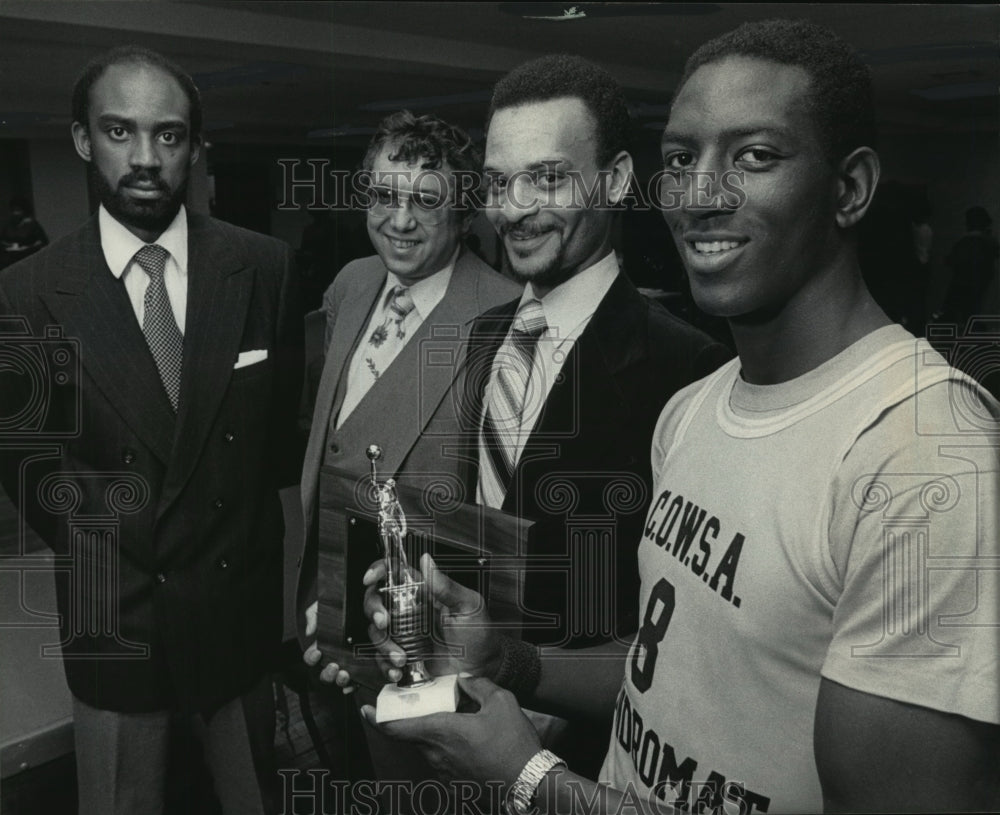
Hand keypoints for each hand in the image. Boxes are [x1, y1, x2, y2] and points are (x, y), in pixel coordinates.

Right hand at [302, 600, 354, 692]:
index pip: (311, 657)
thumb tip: (310, 631)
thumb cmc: (340, 609)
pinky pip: (357, 681)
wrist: (361, 606)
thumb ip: (314, 615)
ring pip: (340, 679)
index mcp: (322, 647)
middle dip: (327, 674)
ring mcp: (347, 664)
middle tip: (333, 666)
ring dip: (340, 680)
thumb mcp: (324, 608)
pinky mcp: (361, 667)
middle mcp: (333, 658)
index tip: (317, 653)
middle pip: (325, 674)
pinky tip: (357, 683)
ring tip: (345, 673)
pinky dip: (355, 685)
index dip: (311, 658)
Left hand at [362, 675, 540, 782]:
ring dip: (440, 733)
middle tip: (437, 704)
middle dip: (421, 717)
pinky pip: (444, 759)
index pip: (397, 728)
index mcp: (441, 732)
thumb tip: (465, 680)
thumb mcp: (501, 702)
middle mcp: (436, 755)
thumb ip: (478, 686)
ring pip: (431, 747)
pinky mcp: (456, 784)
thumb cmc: (514, 745)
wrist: (529, 786)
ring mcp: (445, 773)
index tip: (366, 709)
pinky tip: (475, 740)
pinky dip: (451, 747)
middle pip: (416, 734)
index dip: (377, 718)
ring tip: (466, 721)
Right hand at [363, 553, 502, 681]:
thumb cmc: (479, 634)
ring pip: (376, 631)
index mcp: (423, 593)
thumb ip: (446, 586)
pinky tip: (399, 668)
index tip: (370, 578)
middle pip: (376, 600)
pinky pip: (381, 658)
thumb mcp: (468, 606)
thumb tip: (427, 561)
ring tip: (402, 656)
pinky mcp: (402, 656)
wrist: (482, 669)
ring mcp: (403, 634)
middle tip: (386, 621)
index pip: (395, 573)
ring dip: (383, 643)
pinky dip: (385, 664)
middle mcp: (409, 611)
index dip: (379, 570)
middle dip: (374, 609)